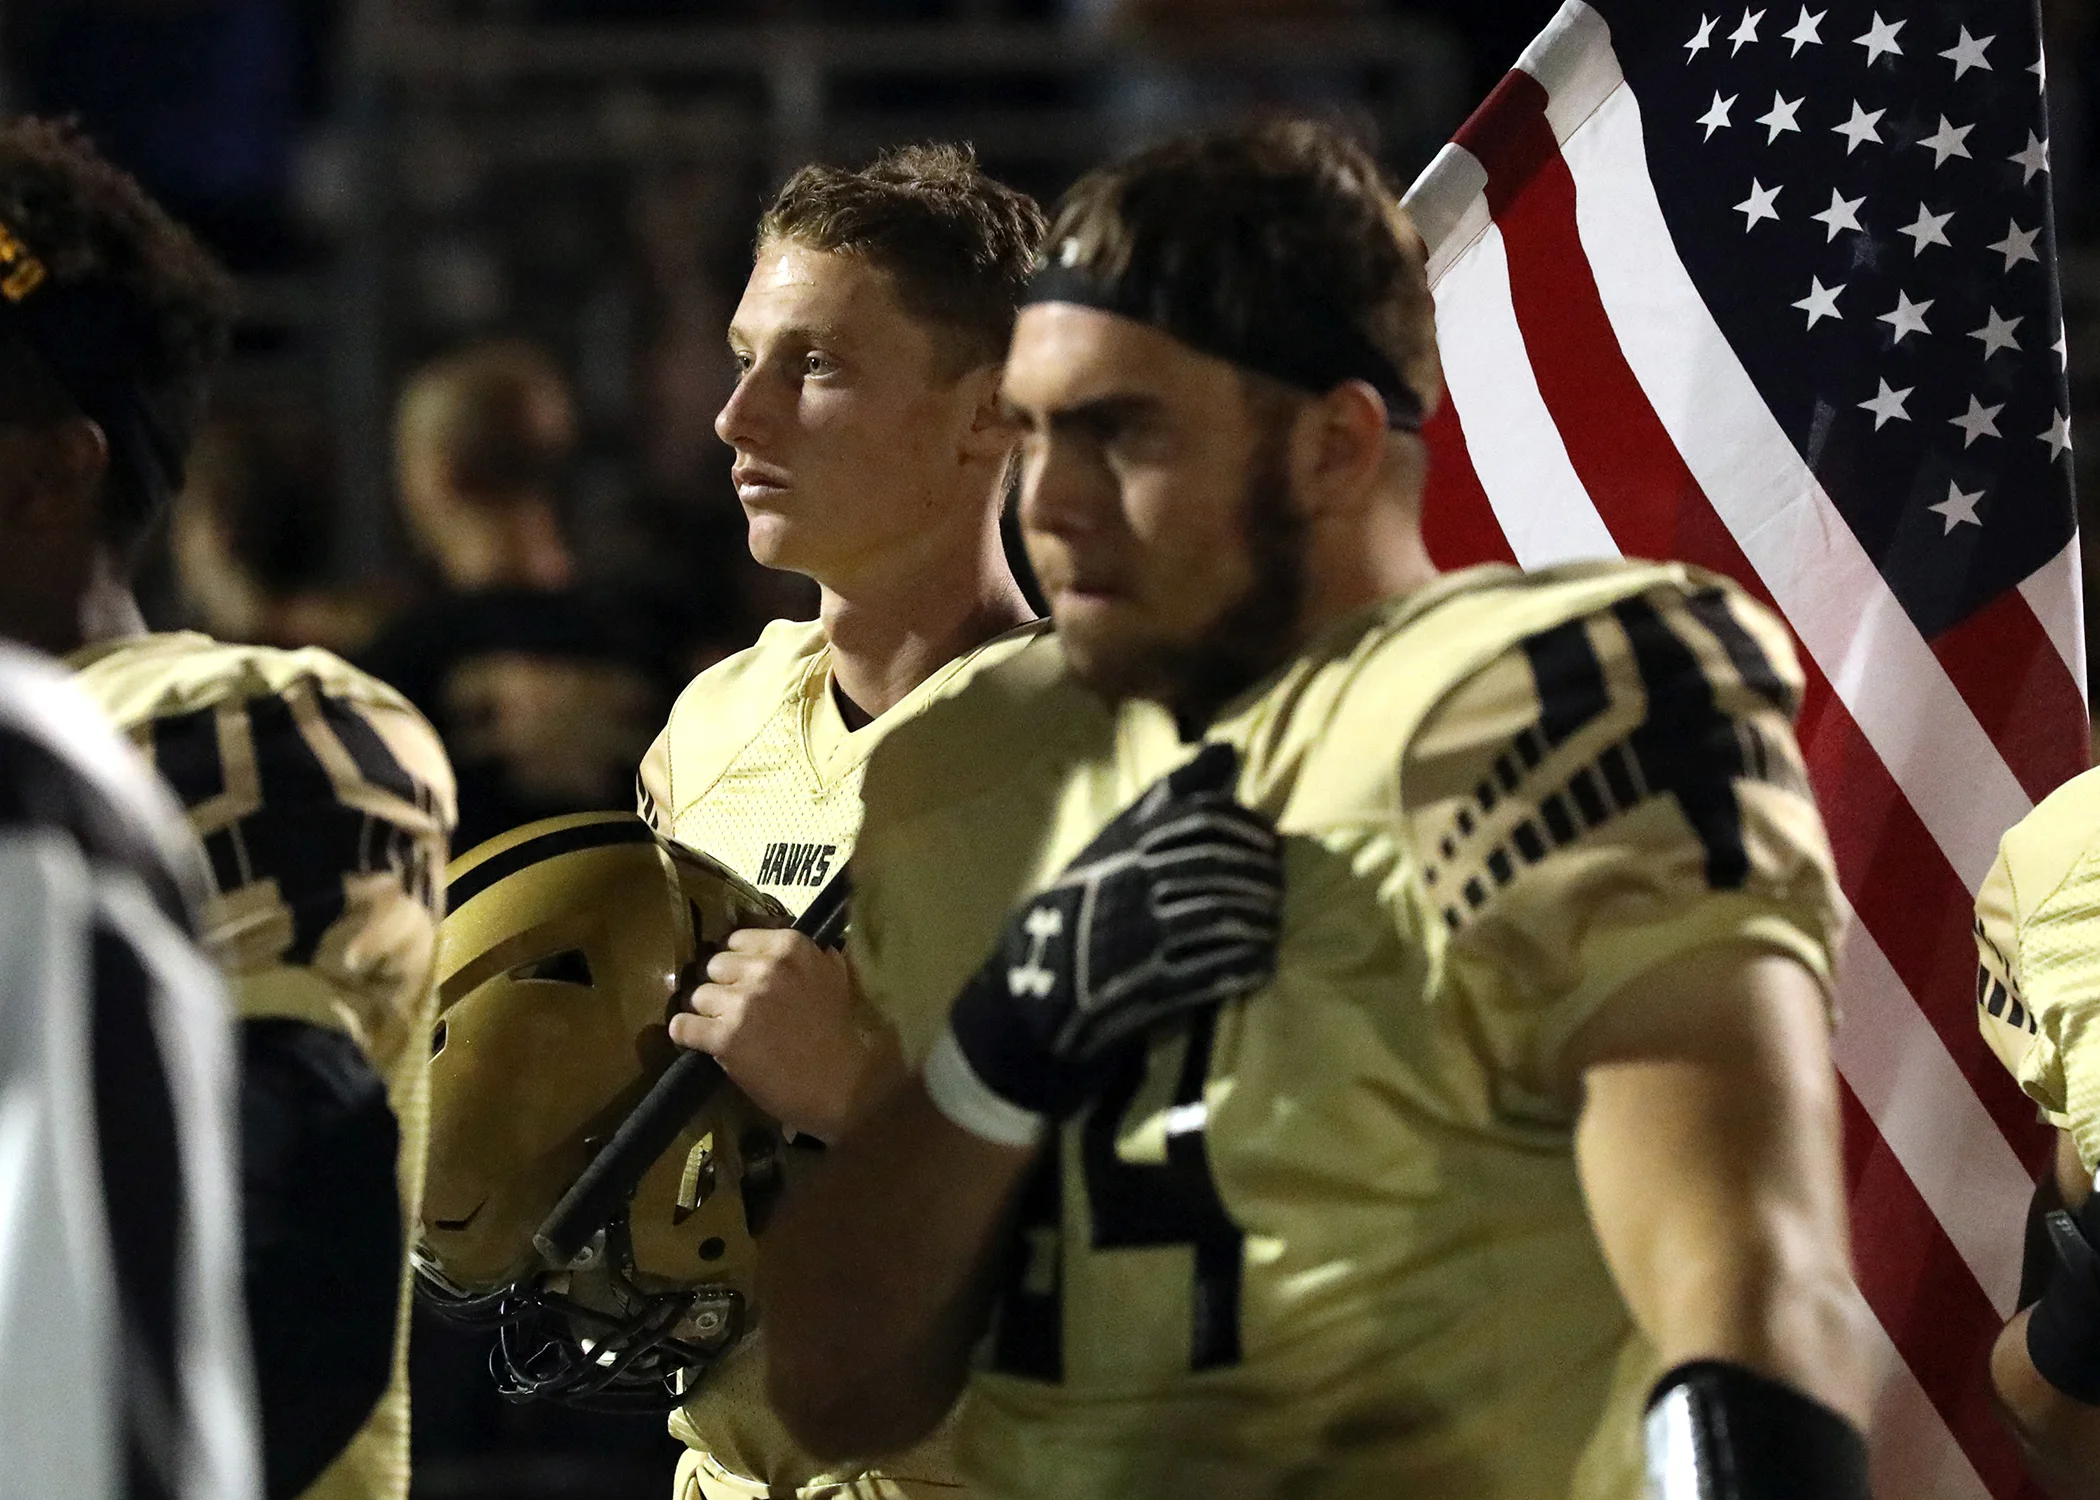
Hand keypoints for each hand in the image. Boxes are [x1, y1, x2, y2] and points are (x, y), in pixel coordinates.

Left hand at [668, 927, 892, 1140]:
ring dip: (705, 1013)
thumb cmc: (841, 1033)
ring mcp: (743, 1003)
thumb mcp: (836, 978)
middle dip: (720, 985)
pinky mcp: (725, 1038)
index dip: (737, 962)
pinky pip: (682, 1026)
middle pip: (713, 965)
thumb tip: (784, 942)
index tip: (743, 979)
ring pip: (696, 995)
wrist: (843, 1086)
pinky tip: (698, 1042)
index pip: (736, 939)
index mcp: (791, 947)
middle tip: (732, 1007)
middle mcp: (765, 968)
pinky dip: (686, 1035)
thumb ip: (810, 955)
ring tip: (720, 1029)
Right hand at [926, 743, 1283, 1142]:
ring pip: (1223, 919)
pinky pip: (1214, 971)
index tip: (1271, 841)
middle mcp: (1137, 886)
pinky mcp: (1152, 985)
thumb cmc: (1086, 896)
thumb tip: (1229, 749)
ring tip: (1271, 925)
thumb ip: (1173, 795)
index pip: (1204, 822)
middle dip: (1261, 879)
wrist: (1041, 976)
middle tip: (1278, 887)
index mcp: (1128, 847)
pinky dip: (1246, 966)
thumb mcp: (1119, 836)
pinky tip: (1261, 963)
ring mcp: (1145, 936)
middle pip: (1221, 871)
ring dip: (1260, 923)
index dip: (1247, 829)